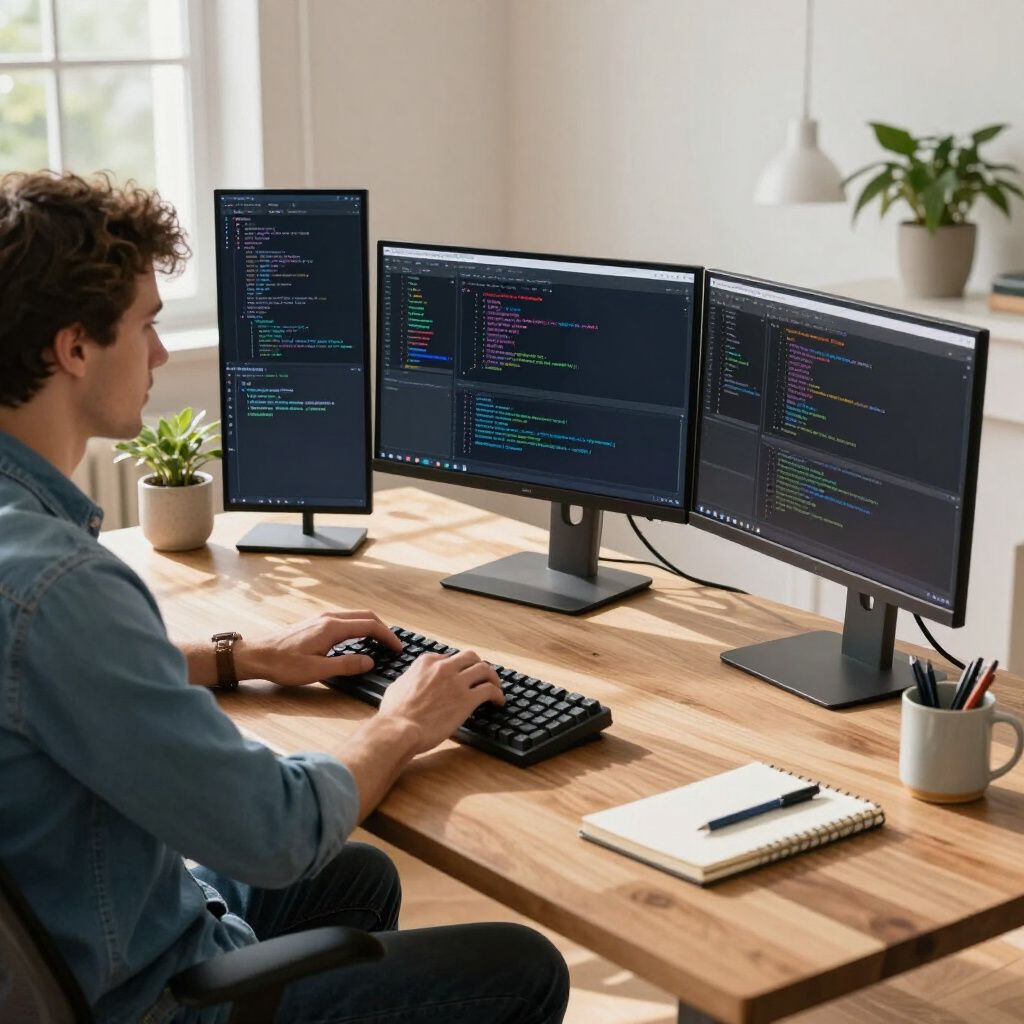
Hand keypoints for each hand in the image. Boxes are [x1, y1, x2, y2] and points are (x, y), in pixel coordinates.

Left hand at [234, 610, 401, 686]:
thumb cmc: (284, 665)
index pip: (370, 626)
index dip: (388, 636)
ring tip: (379, 643)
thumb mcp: (318, 670)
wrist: (257, 655)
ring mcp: (322, 618)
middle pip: (366, 616)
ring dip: (371, 627)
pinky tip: (357, 641)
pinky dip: (359, 627)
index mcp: (332, 627)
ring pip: (355, 616)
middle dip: (383, 629)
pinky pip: (345, 619)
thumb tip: (370, 661)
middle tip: (393, 645)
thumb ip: (347, 665)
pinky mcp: (316, 622)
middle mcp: (329, 617)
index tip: (398, 648)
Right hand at [378, 649, 503, 753]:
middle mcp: (444, 667)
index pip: (449, 658)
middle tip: (482, 676)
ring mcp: (457, 682)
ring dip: (492, 678)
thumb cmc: (394, 714)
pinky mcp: (467, 700)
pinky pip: (490, 690)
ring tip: (495, 687)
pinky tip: (498, 702)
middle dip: (478, 665)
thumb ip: (408, 679)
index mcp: (426, 662)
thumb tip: (410, 682)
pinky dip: (497, 695)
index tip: (461, 675)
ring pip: (484, 669)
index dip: (457, 667)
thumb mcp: (397, 687)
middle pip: (470, 657)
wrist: (399, 730)